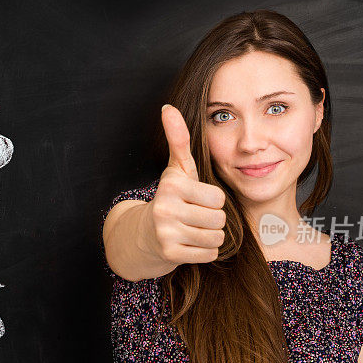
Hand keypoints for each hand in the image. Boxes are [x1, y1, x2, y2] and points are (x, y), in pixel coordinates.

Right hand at [139, 104, 226, 264]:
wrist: (144, 234)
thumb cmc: (170, 198)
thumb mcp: (177, 169)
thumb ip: (178, 139)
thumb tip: (168, 107)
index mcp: (172, 186)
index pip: (218, 198)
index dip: (212, 200)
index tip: (196, 200)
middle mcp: (165, 209)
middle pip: (218, 219)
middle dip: (212, 220)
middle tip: (195, 217)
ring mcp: (166, 233)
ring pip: (215, 238)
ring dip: (209, 236)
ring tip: (193, 230)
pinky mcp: (170, 254)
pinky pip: (208, 254)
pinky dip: (204, 252)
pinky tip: (190, 244)